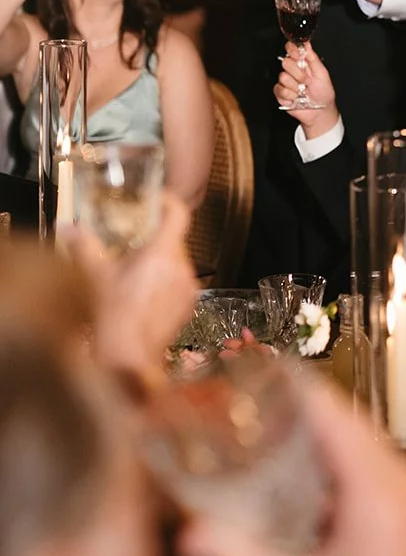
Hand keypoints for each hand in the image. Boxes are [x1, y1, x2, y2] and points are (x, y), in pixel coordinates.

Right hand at [68, 190, 196, 383]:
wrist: (127, 356)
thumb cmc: (112, 315)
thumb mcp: (94, 275)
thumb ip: (82, 245)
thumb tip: (66, 227)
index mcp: (162, 253)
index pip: (179, 214)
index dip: (169, 202)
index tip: (157, 200)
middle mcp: (182, 267)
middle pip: (175, 240)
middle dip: (154, 239)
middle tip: (133, 243)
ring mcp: (188, 287)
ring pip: (177, 263)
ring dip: (159, 263)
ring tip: (135, 273)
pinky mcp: (189, 305)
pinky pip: (179, 284)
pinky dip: (165, 283)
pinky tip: (144, 295)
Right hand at [179, 379, 405, 555]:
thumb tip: (189, 536)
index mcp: (377, 491)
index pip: (337, 418)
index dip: (301, 391)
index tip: (265, 371)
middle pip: (357, 427)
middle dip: (312, 414)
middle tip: (263, 408)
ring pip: (375, 450)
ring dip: (335, 442)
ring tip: (283, 442)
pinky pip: (389, 474)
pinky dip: (355, 468)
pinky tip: (322, 490)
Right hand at [274, 41, 339, 135]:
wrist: (320, 111)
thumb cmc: (323, 93)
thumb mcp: (322, 74)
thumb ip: (313, 58)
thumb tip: (307, 43)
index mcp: (302, 63)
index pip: (291, 49)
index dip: (292, 50)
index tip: (298, 55)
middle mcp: (292, 71)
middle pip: (285, 62)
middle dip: (298, 73)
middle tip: (307, 81)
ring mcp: (285, 82)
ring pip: (283, 77)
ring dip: (295, 86)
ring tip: (302, 91)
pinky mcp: (280, 93)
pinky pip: (279, 90)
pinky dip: (290, 95)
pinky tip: (296, 98)